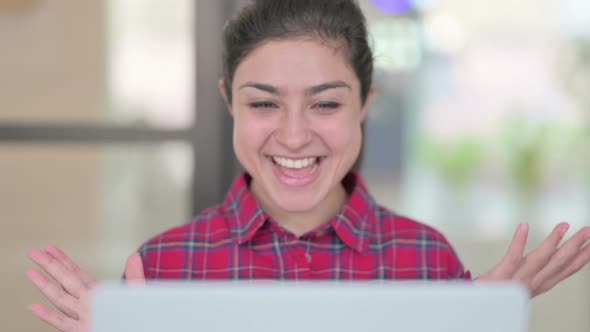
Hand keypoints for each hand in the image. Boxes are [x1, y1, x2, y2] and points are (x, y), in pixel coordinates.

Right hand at [27, 245, 144, 331]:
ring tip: (30, 272)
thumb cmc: (136, 316)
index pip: (77, 273)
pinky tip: (35, 307)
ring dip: (45, 286)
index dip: (63, 260)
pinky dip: (49, 316)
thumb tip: (135, 256)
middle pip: (65, 281)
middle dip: (49, 266)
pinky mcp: (85, 331)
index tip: (50, 248)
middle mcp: (89, 304)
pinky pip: (64, 324)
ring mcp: (85, 317)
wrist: (139, 329)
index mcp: (100, 293)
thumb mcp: (136, 293)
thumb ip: (134, 276)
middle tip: (33, 252)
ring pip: (61, 299)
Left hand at [476, 222, 589, 297]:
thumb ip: (534, 272)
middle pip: (558, 263)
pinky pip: (512, 257)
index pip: (564, 270)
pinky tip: (524, 225)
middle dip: (576, 247)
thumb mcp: (522, 284)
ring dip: (554, 241)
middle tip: (588, 230)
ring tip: (564, 225)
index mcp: (538, 285)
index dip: (581, 258)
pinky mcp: (500, 275)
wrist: (475, 307)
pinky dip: (519, 241)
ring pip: (540, 259)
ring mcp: (517, 279)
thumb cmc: (496, 294)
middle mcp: (531, 283)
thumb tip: (548, 257)